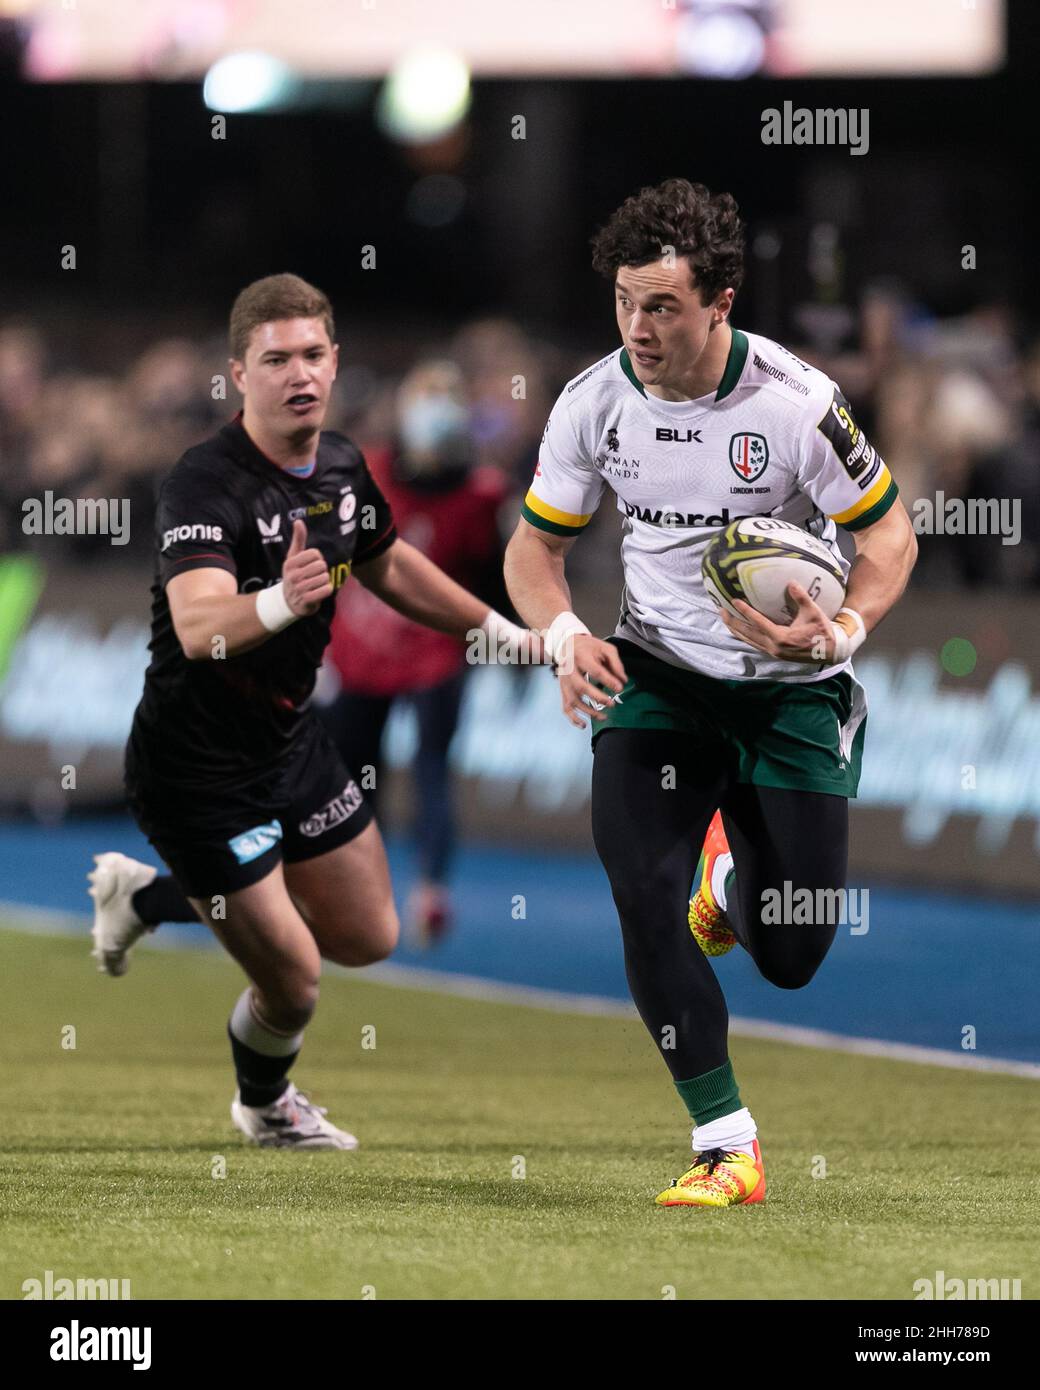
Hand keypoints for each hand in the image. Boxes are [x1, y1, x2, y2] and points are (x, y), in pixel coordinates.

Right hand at [282, 519, 332, 615]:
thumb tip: (298, 521)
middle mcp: (293, 575)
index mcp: (290, 563)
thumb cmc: (294, 575)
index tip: (311, 564)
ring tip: (316, 584)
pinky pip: (326, 590)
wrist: (288, 602)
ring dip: (325, 581)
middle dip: (322, 570)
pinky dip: (327, 590)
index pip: (315, 554)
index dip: (317, 558)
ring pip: (326, 578)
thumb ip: (298, 539)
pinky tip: (319, 592)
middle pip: (322, 566)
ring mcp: (299, 589)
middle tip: (314, 576)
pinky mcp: (307, 600)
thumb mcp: (293, 557)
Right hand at [557, 634, 626, 727]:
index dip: (609, 681)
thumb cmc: (588, 647)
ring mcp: (564, 682)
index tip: (620, 688)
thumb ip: (616, 663)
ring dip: (588, 711)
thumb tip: (623, 680)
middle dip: (598, 698)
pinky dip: (573, 718)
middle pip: (581, 687)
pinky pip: (565, 707)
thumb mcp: (605, 648)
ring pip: (573, 700)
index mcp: (581, 657)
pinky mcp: (563, 690)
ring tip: (603, 717)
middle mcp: (569, 670)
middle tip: (612, 703)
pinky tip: (584, 724)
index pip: (596, 671)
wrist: (567, 645)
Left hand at [721, 582, 837, 663]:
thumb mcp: (813, 613)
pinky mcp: (773, 653)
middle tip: (721, 609)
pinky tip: (739, 629)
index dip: (745, 611)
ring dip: (736, 629)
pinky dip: (744, 636)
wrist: (829, 651)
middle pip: (747, 634)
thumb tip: (791, 582)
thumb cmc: (822, 631)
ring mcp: (772, 651)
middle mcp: (773, 646)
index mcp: (781, 637)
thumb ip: (801, 598)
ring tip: (725, 618)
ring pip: (748, 640)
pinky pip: (753, 644)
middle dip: (733, 622)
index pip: (758, 622)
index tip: (734, 601)